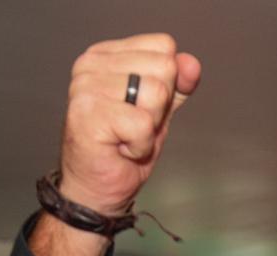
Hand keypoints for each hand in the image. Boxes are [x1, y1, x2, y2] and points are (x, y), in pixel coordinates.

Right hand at [59, 33, 200, 214]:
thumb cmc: (124, 147)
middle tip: (134, 125)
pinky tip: (120, 148)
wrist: (98, 187)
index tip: (143, 106)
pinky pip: (144, 123)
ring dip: (150, 126)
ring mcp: (85, 86)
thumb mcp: (160, 109)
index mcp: (106, 55)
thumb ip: (177, 84)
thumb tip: (191, 63)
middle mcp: (90, 64)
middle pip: (164, 67)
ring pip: (156, 93)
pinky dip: (141, 144)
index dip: (168, 83)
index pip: (164, 47)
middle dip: (160, 106)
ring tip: (126, 135)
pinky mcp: (88, 113)